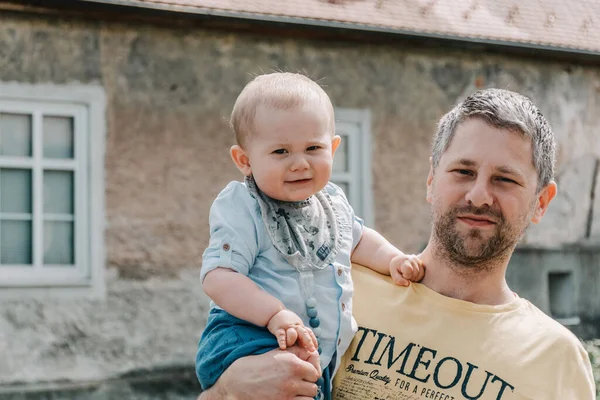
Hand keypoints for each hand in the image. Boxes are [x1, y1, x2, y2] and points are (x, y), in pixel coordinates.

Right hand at [198, 346, 321, 399]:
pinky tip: (291, 397)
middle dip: (307, 384)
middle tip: (297, 382)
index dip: (310, 372)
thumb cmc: (258, 365)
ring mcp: (287, 394)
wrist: (238, 382)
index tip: (304, 373)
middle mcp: (292, 379)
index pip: (315, 372)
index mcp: (292, 364)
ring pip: (309, 397)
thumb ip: (297, 352)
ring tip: (295, 391)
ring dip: (304, 395)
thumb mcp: (277, 353)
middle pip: (313, 386)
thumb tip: (312, 354)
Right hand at [267, 309, 318, 351]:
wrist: (275, 312)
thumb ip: (302, 335)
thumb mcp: (296, 326)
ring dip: (294, 341)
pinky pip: (281, 335)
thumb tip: (310, 347)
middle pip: (304, 333)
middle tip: (312, 350)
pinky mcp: (278, 329)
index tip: (316, 349)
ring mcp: (287, 328)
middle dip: (309, 342)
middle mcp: (295, 327)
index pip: (309, 333)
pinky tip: (283, 347)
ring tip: (296, 351)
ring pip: (293, 334)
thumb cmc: (287, 322)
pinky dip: (282, 341)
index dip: (313, 340)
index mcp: (300, 327)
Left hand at [389, 254, 424, 285]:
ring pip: (420, 274)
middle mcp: (412, 259)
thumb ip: (398, 280)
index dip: (406, 276)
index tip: (402, 275)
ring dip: (415, 278)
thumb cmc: (395, 268)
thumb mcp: (393, 274)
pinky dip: (418, 277)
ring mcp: (418, 261)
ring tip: (409, 276)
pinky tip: (413, 275)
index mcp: (404, 261)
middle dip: (410, 278)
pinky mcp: (421, 263)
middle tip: (405, 276)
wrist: (399, 261)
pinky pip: (422, 273)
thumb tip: (408, 284)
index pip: (409, 270)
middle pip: (416, 273)